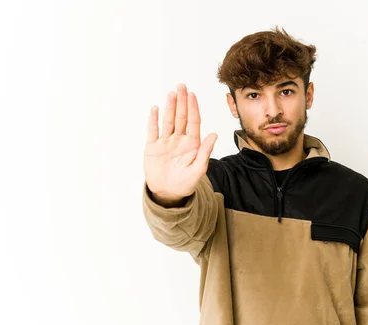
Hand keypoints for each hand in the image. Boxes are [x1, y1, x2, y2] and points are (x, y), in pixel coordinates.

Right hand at [144, 83, 217, 202]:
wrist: (168, 194)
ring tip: (171, 93)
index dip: (193, 108)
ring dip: (169, 107)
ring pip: (168, 121)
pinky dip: (153, 120)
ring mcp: (165, 143)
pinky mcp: (153, 148)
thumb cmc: (185, 183)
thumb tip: (214, 134)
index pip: (193, 122)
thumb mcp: (198, 169)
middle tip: (182, 86)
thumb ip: (205, 151)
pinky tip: (155, 109)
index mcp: (191, 144)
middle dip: (182, 101)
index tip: (192, 95)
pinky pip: (153, 131)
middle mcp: (179, 140)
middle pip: (181, 117)